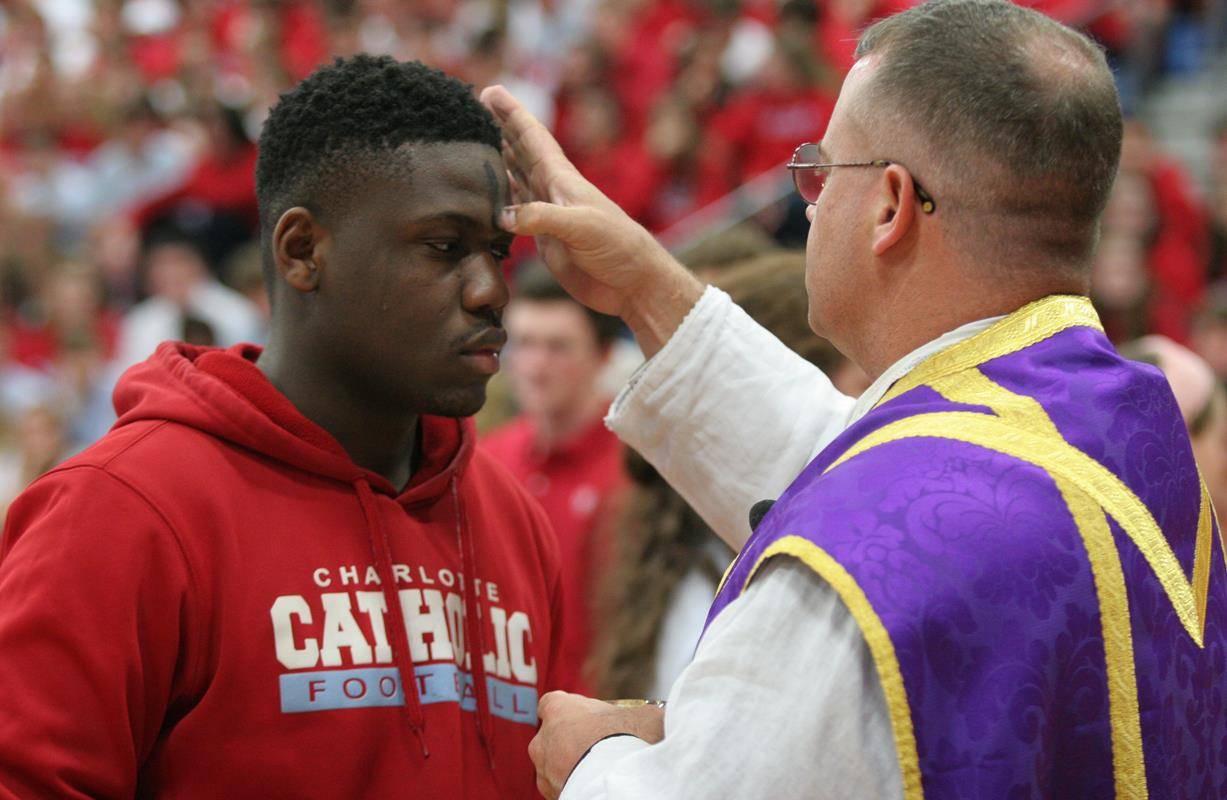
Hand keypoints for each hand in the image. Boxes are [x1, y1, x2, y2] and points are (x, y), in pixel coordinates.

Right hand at [479, 85, 703, 356]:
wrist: (632, 283)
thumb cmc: (617, 246)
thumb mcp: (581, 226)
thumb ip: (541, 218)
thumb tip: (501, 215)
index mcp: (562, 178)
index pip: (532, 138)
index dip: (512, 114)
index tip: (489, 91)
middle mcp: (551, 191)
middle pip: (519, 152)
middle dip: (498, 129)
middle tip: (472, 109)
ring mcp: (547, 214)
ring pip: (515, 179)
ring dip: (497, 161)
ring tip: (474, 144)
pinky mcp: (544, 239)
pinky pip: (514, 213)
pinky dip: (498, 201)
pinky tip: (487, 197)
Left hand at [529, 691, 664, 799]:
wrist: (619, 782)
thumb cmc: (629, 740)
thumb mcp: (646, 716)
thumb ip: (643, 714)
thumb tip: (657, 718)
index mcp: (558, 708)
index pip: (551, 704)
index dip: (570, 711)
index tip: (587, 718)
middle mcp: (543, 739)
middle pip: (554, 738)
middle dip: (572, 743)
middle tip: (600, 748)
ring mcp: (544, 772)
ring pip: (555, 767)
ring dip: (573, 768)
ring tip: (602, 772)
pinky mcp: (553, 797)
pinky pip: (563, 788)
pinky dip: (577, 787)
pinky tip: (598, 786)